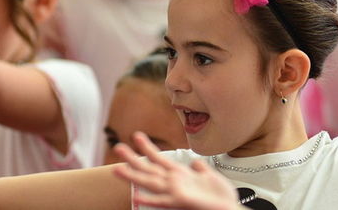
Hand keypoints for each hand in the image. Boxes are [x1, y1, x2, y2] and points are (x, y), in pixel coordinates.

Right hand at [113, 132, 238, 209]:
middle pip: (149, 168)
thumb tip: (194, 162)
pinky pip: (162, 201)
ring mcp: (176, 193)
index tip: (136, 135)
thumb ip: (200, 169)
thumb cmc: (220, 198)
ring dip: (134, 176)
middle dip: (133, 159)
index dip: (148, 148)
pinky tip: (137, 198)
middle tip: (117, 147)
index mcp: (180, 175)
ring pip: (150, 183)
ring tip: (117, 169)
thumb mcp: (210, 177)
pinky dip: (149, 199)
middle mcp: (174, 183)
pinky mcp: (181, 202)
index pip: (159, 159)